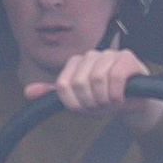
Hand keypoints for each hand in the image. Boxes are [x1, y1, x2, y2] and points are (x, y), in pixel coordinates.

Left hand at [26, 45, 162, 130]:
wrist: (134, 103)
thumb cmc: (105, 100)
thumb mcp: (78, 101)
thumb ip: (54, 95)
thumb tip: (27, 92)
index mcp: (76, 63)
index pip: (62, 85)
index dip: (74, 103)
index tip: (85, 108)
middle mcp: (91, 55)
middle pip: (79, 83)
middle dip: (91, 103)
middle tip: (101, 106)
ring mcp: (109, 55)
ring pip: (97, 79)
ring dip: (105, 100)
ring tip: (111, 102)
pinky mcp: (127, 58)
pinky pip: (116, 77)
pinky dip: (117, 94)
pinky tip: (121, 97)